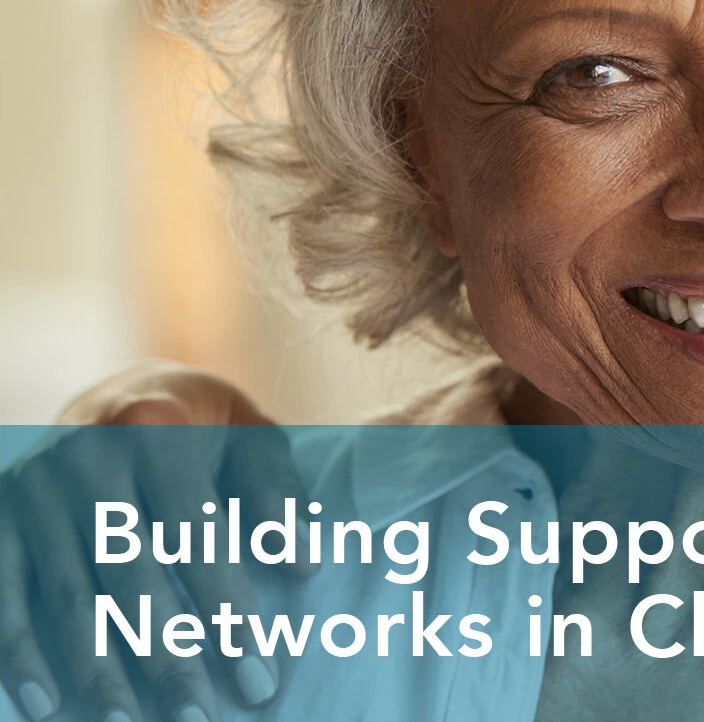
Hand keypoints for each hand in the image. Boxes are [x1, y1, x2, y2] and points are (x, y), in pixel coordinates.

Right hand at [1, 362, 304, 721]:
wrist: (118, 387)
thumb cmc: (204, 427)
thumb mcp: (252, 436)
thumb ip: (277, 494)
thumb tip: (302, 563)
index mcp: (159, 430)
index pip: (197, 535)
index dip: (229, 611)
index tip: (259, 680)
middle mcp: (88, 455)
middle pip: (131, 573)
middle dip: (167, 654)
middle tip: (200, 718)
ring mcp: (34, 484)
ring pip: (69, 592)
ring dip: (96, 668)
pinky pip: (4, 588)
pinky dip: (19, 649)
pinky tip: (43, 702)